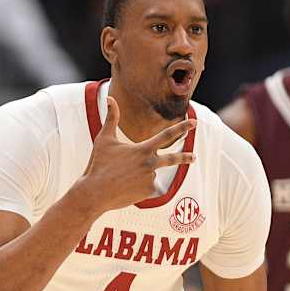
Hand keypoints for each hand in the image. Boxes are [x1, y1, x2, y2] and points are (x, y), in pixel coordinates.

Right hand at [79, 96, 195, 211]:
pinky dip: (139, 189)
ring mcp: (151, 179)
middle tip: (194, 157)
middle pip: (173, 159)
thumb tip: (110, 98)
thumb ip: (112, 118)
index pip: (167, 135)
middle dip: (185, 157)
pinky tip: (126, 190)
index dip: (182, 127)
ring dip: (138, 177)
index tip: (194, 123)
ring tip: (123, 180)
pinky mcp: (148, 192)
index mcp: (143, 149)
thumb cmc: (98, 164)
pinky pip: (148, 189)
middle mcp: (150, 163)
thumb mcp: (104, 139)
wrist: (95, 193)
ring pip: (150, 175)